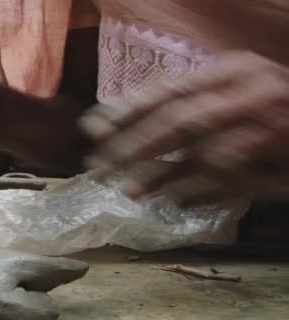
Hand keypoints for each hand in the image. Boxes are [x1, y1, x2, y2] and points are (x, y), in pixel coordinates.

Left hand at [82, 51, 288, 203]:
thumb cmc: (267, 103)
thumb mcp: (229, 89)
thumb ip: (186, 101)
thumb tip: (118, 118)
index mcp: (233, 71)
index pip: (172, 91)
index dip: (131, 111)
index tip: (96, 130)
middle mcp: (250, 95)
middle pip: (181, 123)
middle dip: (136, 146)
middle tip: (101, 167)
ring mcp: (269, 130)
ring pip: (205, 156)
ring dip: (164, 175)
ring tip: (130, 190)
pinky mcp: (283, 164)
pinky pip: (235, 183)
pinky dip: (205, 194)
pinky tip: (178, 202)